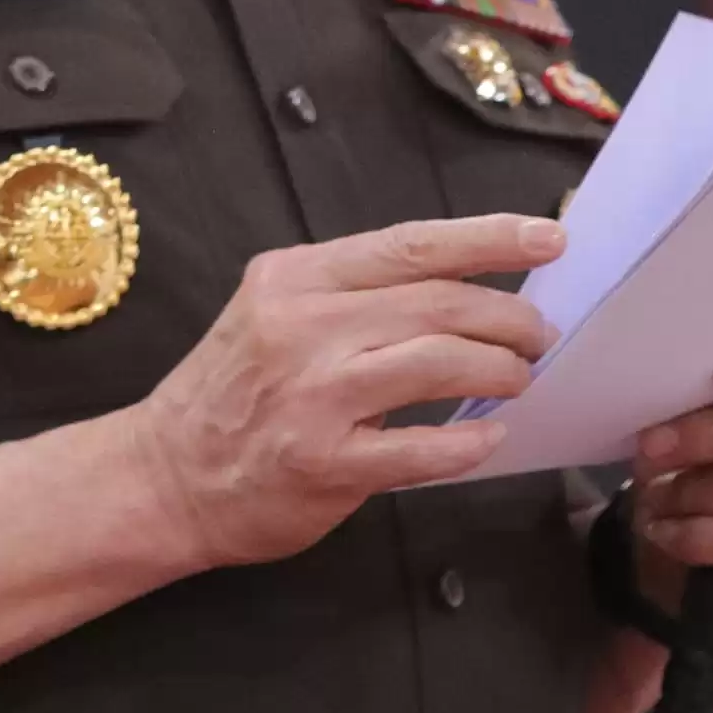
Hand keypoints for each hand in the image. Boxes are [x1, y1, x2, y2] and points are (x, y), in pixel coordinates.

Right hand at [111, 213, 564, 571]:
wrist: (163, 475)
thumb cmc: (234, 390)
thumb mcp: (276, 313)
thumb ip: (353, 296)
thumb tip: (460, 286)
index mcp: (296, 277)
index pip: (412, 244)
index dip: (490, 238)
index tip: (549, 237)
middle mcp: (304, 326)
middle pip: (439, 303)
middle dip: (509, 317)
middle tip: (538, 335)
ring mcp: (313, 396)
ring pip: (438, 362)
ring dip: (499, 370)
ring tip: (518, 378)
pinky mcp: (323, 463)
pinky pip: (421, 448)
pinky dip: (468, 443)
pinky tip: (489, 439)